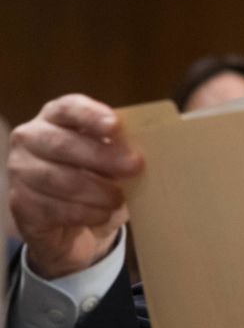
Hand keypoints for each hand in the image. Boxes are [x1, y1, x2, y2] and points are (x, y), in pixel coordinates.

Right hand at [8, 94, 142, 277]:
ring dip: (97, 192)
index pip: (68, 108)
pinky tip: (102, 215)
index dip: (91, 115)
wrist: (65, 218)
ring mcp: (20, 171)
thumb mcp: (106, 156)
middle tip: (135, 166)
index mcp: (54, 118)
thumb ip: (118, 147)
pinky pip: (55, 208)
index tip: (115, 126)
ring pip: (59, 179)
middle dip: (103, 157)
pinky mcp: (21, 204)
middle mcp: (30, 139)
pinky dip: (86, 213)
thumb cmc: (92, 175)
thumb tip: (139, 152)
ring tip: (119, 199)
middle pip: (64, 144)